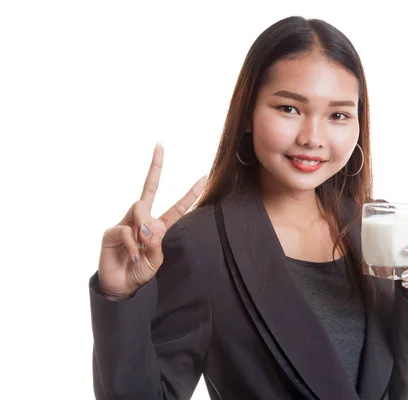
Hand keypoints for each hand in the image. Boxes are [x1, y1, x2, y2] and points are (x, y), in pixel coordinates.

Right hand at [98, 143, 206, 299]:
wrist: (120, 288)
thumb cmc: (140, 273)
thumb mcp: (155, 261)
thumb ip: (155, 243)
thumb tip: (148, 225)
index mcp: (158, 227)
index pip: (176, 208)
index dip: (189, 194)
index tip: (203, 177)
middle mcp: (141, 221)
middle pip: (148, 189)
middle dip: (155, 167)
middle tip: (159, 146)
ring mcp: (125, 223)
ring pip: (140, 207)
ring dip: (144, 225)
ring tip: (142, 245)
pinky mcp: (111, 232)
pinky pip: (126, 229)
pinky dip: (132, 242)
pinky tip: (133, 254)